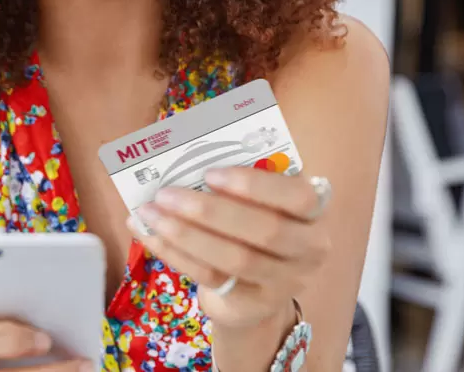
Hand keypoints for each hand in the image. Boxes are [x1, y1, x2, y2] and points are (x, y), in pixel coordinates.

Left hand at [128, 168, 330, 329]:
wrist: (252, 288)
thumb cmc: (251, 226)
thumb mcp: (255, 202)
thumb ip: (235, 182)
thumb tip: (183, 160)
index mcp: (313, 211)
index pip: (299, 196)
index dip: (256, 185)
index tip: (211, 174)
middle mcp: (309, 249)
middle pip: (264, 230)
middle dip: (210, 210)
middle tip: (166, 193)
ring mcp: (284, 281)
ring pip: (235, 258)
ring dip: (186, 234)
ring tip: (150, 213)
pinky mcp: (253, 304)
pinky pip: (211, 277)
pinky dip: (175, 254)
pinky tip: (150, 236)